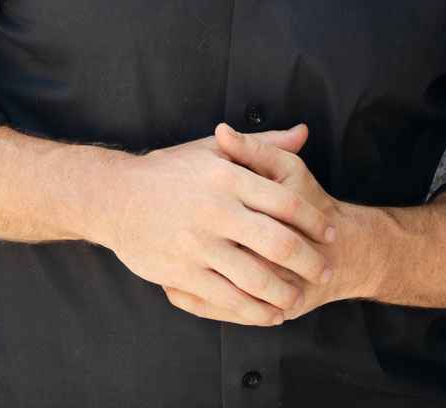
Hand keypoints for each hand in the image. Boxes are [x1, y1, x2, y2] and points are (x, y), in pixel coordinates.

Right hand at [105, 123, 338, 326]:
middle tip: (326, 269)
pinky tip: (269, 312)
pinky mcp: (183, 273)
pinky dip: (255, 310)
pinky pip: (228, 298)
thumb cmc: (168, 171)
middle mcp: (216, 210)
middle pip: (279, 243)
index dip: (315, 222)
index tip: (330, 233)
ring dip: (286, 291)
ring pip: (257, 278)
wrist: (115, 197)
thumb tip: (302, 133)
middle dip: (310, 261)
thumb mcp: (212, 149)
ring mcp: (199, 245)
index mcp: (227, 177)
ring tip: (301, 295)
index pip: (286, 203)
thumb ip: (260, 144)